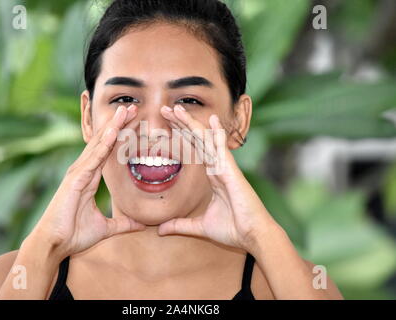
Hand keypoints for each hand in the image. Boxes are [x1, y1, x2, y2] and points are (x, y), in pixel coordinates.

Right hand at [27, 105, 145, 259]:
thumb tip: (142, 224)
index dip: (121, 136)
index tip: (135, 123)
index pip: (109, 152)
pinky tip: (114, 131)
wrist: (55, 245)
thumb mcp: (106, 228)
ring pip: (99, 145)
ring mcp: (78, 173)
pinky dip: (104, 143)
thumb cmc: (74, 235)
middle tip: (133, 107)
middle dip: (118, 124)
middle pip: (105, 142)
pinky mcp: (75, 179)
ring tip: (126, 110)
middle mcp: (84, 171)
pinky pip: (93, 158)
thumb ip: (123, 224)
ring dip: (113, 127)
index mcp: (90, 178)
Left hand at [158, 105, 278, 252]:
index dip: (182, 134)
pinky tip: (212, 119)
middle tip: (165, 109)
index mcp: (212, 176)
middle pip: (197, 140)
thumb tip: (160, 230)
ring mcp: (225, 168)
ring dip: (191, 124)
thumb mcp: (200, 226)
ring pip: (206, 141)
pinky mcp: (232, 173)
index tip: (167, 122)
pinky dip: (216, 134)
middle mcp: (218, 167)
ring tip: (177, 109)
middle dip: (182, 124)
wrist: (252, 237)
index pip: (194, 149)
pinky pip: (222, 150)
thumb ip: (180, 225)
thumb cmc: (232, 230)